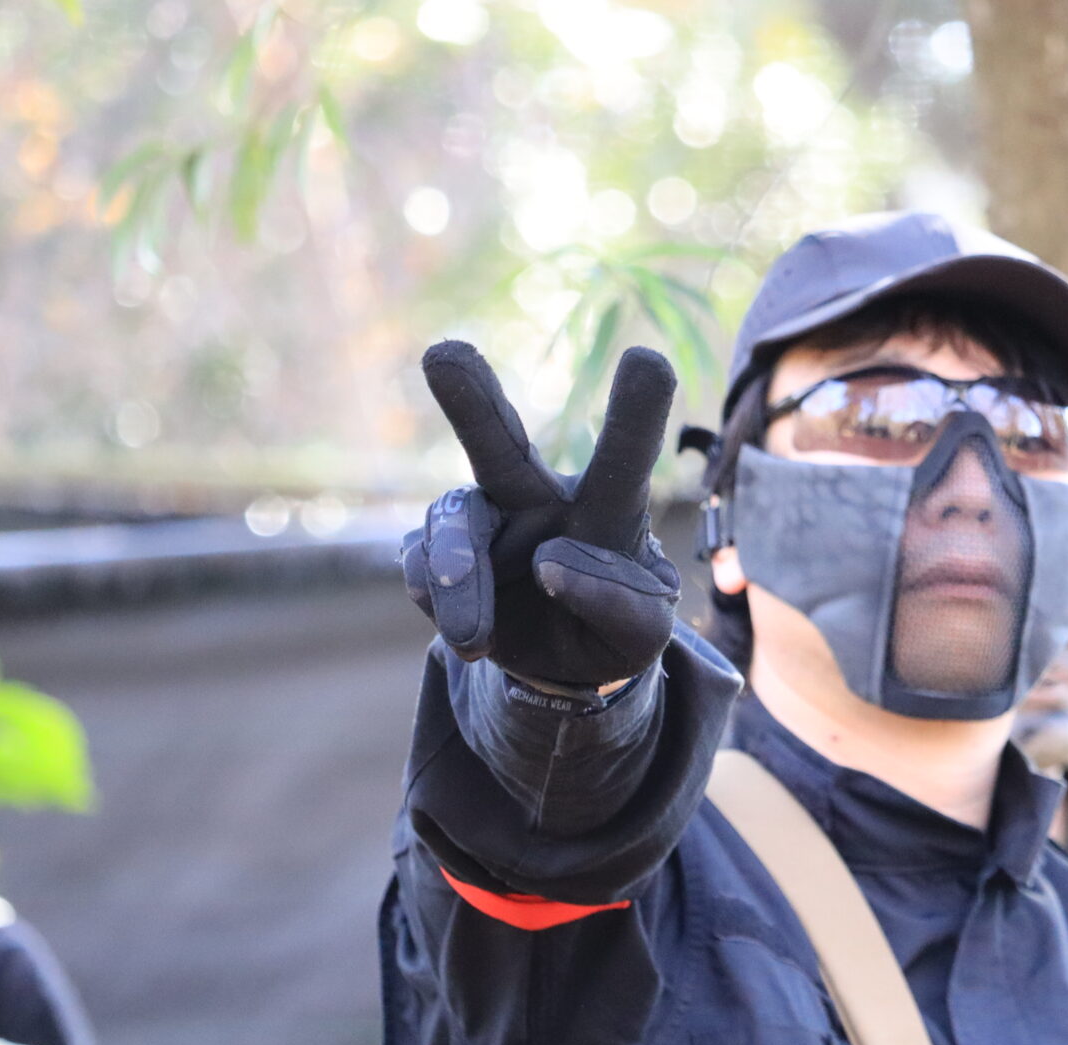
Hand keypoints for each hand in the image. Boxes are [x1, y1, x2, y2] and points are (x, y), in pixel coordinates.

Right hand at [402, 340, 680, 689]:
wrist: (565, 666)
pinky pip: (419, 563)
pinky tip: (469, 635)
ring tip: (475, 639)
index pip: (624, 459)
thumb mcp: (644, 633)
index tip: (648, 359)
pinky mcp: (438, 556)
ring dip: (459, 575)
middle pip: (502, 442)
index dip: (636, 413)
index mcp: (605, 507)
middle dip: (474, 400)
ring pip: (453, 519)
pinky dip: (438, 601)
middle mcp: (538, 498)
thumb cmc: (615, 630)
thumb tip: (551, 562)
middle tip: (443, 354)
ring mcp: (483, 522)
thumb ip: (620, 602)